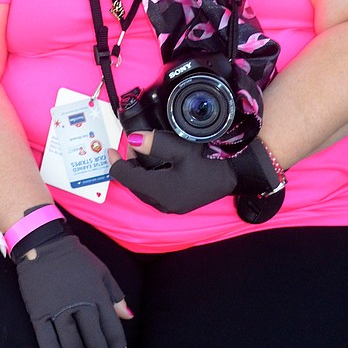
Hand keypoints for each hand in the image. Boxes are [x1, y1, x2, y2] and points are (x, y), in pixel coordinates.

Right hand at [15, 234, 130, 347]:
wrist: (43, 243)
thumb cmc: (75, 258)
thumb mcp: (102, 271)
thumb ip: (116, 295)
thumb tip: (129, 316)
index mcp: (97, 295)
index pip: (111, 328)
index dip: (117, 347)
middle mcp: (80, 304)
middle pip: (93, 339)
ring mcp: (58, 309)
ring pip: (71, 342)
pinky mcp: (38, 311)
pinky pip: (46, 337)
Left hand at [108, 130, 236, 213]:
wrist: (237, 174)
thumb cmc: (211, 160)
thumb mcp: (182, 148)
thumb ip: (155, 144)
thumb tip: (132, 140)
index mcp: (160, 191)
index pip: (126, 178)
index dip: (116, 162)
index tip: (111, 149)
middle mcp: (163, 204)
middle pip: (133, 185)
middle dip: (128, 166)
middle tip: (131, 146)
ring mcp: (171, 206)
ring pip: (142, 190)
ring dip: (138, 172)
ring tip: (141, 153)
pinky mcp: (177, 204)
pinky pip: (153, 192)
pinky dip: (148, 179)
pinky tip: (154, 166)